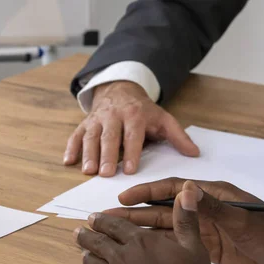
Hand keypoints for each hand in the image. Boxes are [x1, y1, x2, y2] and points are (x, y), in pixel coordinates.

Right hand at [63, 81, 199, 175]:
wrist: (120, 89)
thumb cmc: (143, 111)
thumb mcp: (163, 119)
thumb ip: (178, 136)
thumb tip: (195, 154)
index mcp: (134, 115)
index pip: (132, 135)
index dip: (131, 152)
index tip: (129, 170)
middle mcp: (113, 115)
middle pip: (109, 136)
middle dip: (106, 155)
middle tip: (106, 174)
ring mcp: (96, 119)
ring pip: (90, 136)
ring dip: (88, 154)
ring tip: (88, 171)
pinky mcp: (84, 123)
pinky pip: (75, 135)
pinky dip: (70, 148)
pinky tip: (68, 161)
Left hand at [75, 183, 215, 263]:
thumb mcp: (195, 249)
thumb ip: (186, 220)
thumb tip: (187, 190)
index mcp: (140, 242)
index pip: (115, 226)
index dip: (103, 220)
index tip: (93, 217)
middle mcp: (121, 256)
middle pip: (97, 241)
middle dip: (86, 234)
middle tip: (78, 231)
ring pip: (91, 262)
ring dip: (86, 256)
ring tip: (83, 254)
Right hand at [105, 178, 263, 263]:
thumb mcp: (242, 220)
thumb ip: (213, 207)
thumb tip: (187, 189)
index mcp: (212, 196)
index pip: (173, 190)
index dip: (146, 192)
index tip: (124, 198)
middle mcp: (203, 210)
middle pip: (162, 208)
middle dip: (135, 212)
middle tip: (108, 217)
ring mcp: (203, 229)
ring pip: (164, 227)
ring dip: (141, 229)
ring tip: (115, 233)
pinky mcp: (205, 247)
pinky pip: (174, 243)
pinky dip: (156, 245)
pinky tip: (138, 249)